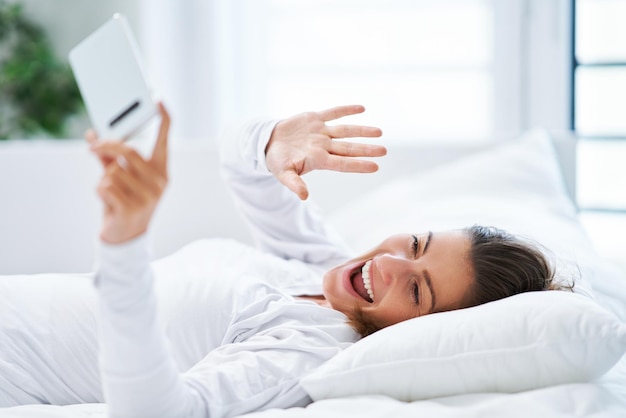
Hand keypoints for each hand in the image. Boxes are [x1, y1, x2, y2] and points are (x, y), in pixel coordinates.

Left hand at [87, 103, 170, 243]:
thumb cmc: (124, 202)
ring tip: (111, 193)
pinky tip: (108, 202)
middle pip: (129, 151)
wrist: (125, 236)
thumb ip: (108, 157)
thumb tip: (92, 135)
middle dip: (106, 147)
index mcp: (160, 171)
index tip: (159, 101)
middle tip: (93, 147)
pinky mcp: (133, 208)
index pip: (164, 141)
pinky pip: (106, 186)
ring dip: (103, 179)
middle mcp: (159, 182)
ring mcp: (148, 196)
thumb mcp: (121, 178)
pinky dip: (100, 192)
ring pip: (113, 171)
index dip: (163, 120)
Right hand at [265, 105, 385, 199]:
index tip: (375, 166)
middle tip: (384, 151)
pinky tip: (362, 108)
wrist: (269, 143)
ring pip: (345, 130)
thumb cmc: (278, 161)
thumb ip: (294, 183)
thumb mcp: (282, 173)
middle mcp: (323, 146)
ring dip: (362, 130)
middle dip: (366, 149)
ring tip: (379, 132)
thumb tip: (304, 197)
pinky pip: (334, 112)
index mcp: (318, 159)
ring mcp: (321, 132)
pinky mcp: (315, 118)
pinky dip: (346, 110)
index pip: (342, 163)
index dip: (358, 164)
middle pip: (348, 148)